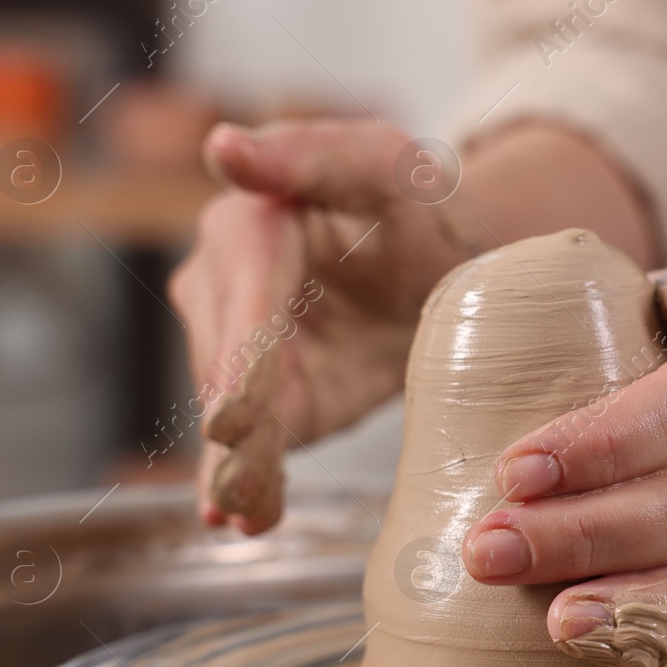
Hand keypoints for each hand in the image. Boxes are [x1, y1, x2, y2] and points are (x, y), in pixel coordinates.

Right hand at [169, 119, 483, 533]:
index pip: (242, 299)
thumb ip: (315, 157)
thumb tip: (225, 148)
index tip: (231, 418)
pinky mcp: (264, 401)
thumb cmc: (416, 204)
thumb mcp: (388, 166)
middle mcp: (222, 289)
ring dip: (238, 466)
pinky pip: (248, 446)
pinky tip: (240, 518)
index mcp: (246, 227)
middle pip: (227, 369)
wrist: (444, 268)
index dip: (240, 360)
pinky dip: (244, 482)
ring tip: (247, 511)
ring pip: (229, 417)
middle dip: (239, 431)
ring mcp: (237, 351)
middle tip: (247, 486)